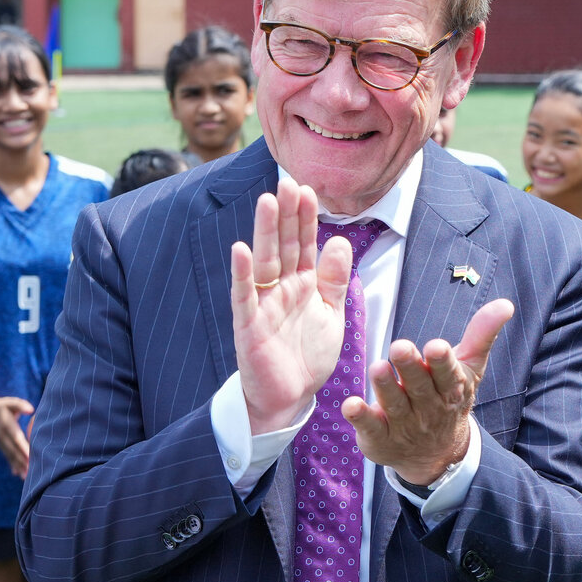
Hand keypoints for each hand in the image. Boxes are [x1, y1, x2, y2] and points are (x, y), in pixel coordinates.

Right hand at [0, 392, 34, 476]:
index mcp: (7, 427)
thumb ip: (21, 405)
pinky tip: (17, 473)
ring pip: (10, 456)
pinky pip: (7, 456)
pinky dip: (12, 464)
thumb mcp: (11, 402)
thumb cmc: (2, 406)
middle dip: (22, 462)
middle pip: (14, 451)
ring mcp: (0, 442)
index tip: (29, 457)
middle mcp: (3, 437)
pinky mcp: (0, 445)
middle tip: (31, 472)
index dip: (23, 448)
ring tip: (25, 477)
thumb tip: (31, 409)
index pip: (16, 439)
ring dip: (18, 466)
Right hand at [230, 178, 354, 432]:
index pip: (304, 243)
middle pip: (283, 245)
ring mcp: (263, 305)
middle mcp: (281, 288)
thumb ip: (335, 279)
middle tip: (288, 182)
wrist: (290, 399)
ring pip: (264, 262)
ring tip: (267, 202)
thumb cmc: (308, 355)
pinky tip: (241, 249)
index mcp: (302, 283)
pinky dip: (243, 273)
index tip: (309, 189)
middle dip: (286, 215)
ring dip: (265, 232)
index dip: (306, 218)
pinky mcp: (249, 326)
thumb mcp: (332, 313)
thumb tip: (340, 240)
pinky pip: (245, 296)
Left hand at [343, 299, 514, 487]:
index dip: (441, 362)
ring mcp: (404, 426)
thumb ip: (482, 334)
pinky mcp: (380, 440)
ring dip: (385, 387)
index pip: (448, 375)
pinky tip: (349, 405)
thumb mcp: (469, 367)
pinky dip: (360, 418)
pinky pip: (370, 428)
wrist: (435, 454)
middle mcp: (428, 408)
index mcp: (452, 389)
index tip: (435, 346)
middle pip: (419, 387)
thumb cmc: (449, 397)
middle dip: (410, 368)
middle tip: (399, 346)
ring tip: (376, 368)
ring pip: (394, 405)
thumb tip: (506, 303)